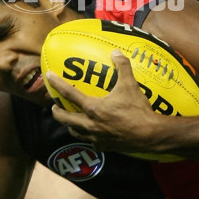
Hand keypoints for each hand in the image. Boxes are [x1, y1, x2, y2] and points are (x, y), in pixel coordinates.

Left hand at [47, 51, 161, 153]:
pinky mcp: (104, 146)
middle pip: (65, 119)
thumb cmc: (138, 110)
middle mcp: (90, 124)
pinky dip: (87, 136)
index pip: (69, 94)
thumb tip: (116, 52)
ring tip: (70, 120)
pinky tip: (91, 133)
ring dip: (70, 125)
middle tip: (55, 107)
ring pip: (75, 132)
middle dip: (57, 112)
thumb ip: (122, 67)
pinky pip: (90, 142)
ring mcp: (96, 137)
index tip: (49, 77)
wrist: (149, 134)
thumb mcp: (131, 85)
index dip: (57, 84)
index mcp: (93, 108)